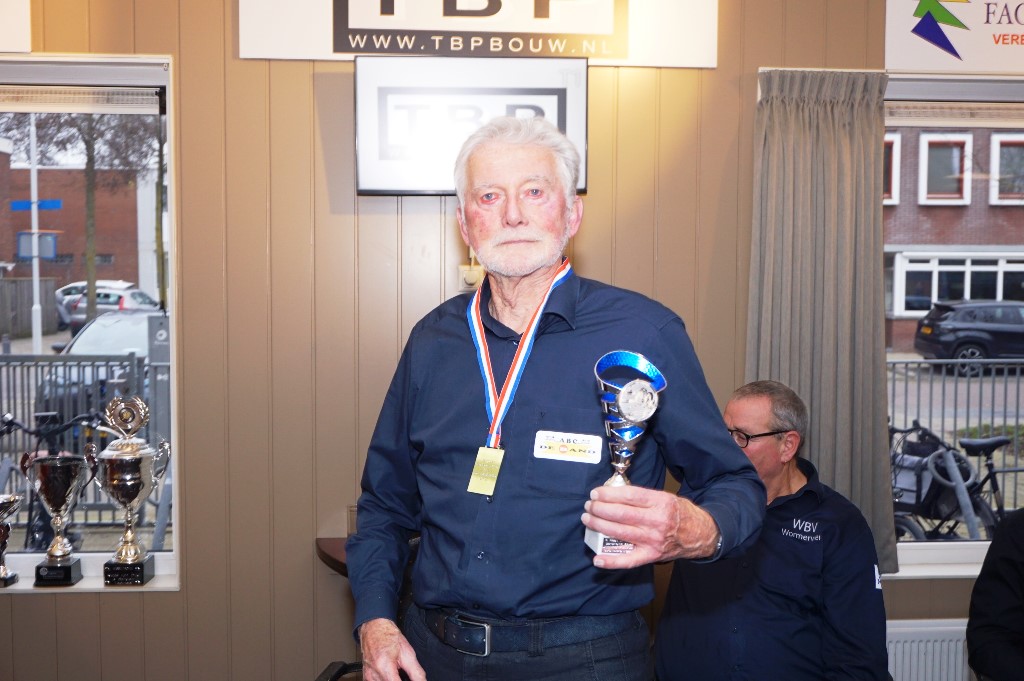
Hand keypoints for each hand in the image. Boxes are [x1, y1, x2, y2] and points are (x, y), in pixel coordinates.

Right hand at [359, 618, 425, 680]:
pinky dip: (386, 679)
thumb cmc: (388, 635)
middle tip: (404, 673)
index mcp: (384, 667)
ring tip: (397, 672)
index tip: (410, 680)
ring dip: (393, 680)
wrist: (374, 626)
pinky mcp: (366, 677)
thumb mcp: (408, 653)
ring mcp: (368, 676)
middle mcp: (373, 674)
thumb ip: (416, 672)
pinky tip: (391, 674)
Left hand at [581, 485, 719, 568]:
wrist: (701, 534)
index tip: (596, 493)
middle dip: (599, 508)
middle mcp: (656, 521)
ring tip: (588, 519)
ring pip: (620, 533)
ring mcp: (653, 540)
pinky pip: (628, 561)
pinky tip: (597, 559)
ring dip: (599, 525)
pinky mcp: (651, 556)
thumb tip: (614, 494)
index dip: (608, 494)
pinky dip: (611, 561)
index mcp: (660, 503)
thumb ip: (643, 497)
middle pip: (621, 514)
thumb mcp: (666, 497)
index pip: (628, 496)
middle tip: (589, 505)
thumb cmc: (681, 513)